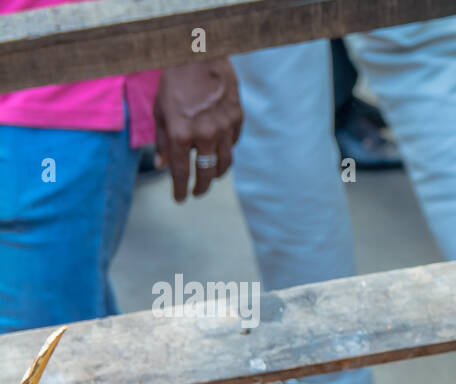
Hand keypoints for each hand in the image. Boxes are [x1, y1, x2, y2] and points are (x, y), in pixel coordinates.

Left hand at [154, 58, 242, 201]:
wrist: (200, 56)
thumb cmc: (175, 81)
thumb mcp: (160, 110)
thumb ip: (162, 141)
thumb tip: (162, 165)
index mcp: (180, 133)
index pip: (181, 172)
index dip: (180, 189)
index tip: (180, 199)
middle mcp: (205, 135)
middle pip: (206, 174)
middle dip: (201, 187)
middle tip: (197, 192)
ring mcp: (224, 129)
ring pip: (224, 164)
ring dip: (215, 174)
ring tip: (209, 176)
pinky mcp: (238, 120)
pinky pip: (232, 145)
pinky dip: (225, 151)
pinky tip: (218, 151)